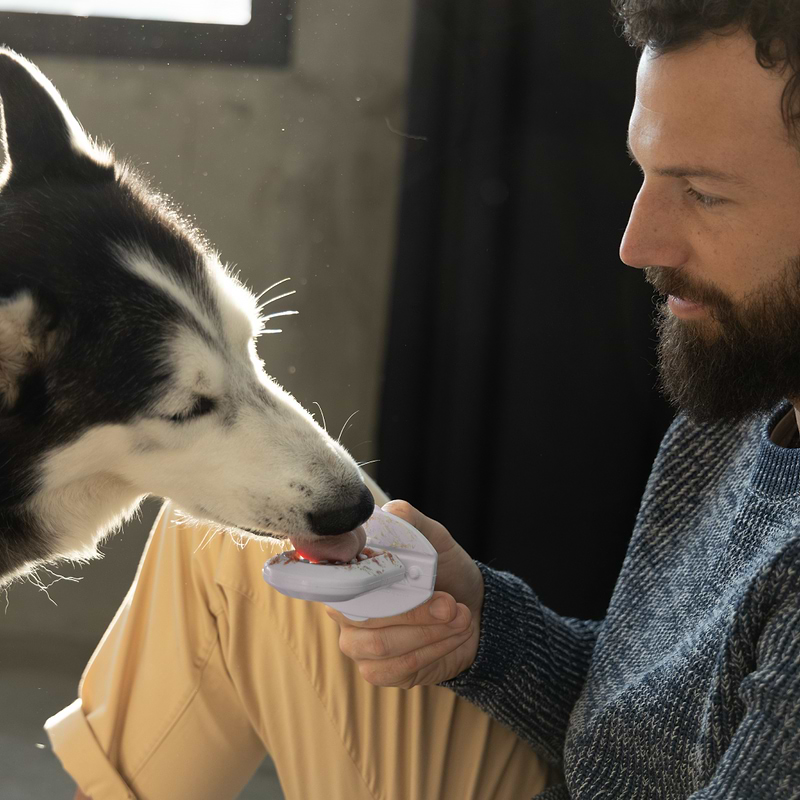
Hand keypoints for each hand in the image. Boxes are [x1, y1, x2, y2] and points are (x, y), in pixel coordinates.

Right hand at [326, 500, 483, 688]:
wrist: (473, 610)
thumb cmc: (445, 572)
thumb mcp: (436, 541)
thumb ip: (413, 523)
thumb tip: (393, 510)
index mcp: (350, 575)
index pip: (336, 581)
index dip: (361, 580)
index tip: (396, 576)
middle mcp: (345, 610)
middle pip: (363, 617)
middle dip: (414, 611)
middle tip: (450, 603)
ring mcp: (358, 644)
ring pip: (379, 644)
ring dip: (428, 632)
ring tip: (459, 616)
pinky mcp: (378, 670)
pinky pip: (395, 667)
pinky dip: (431, 650)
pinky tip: (452, 636)